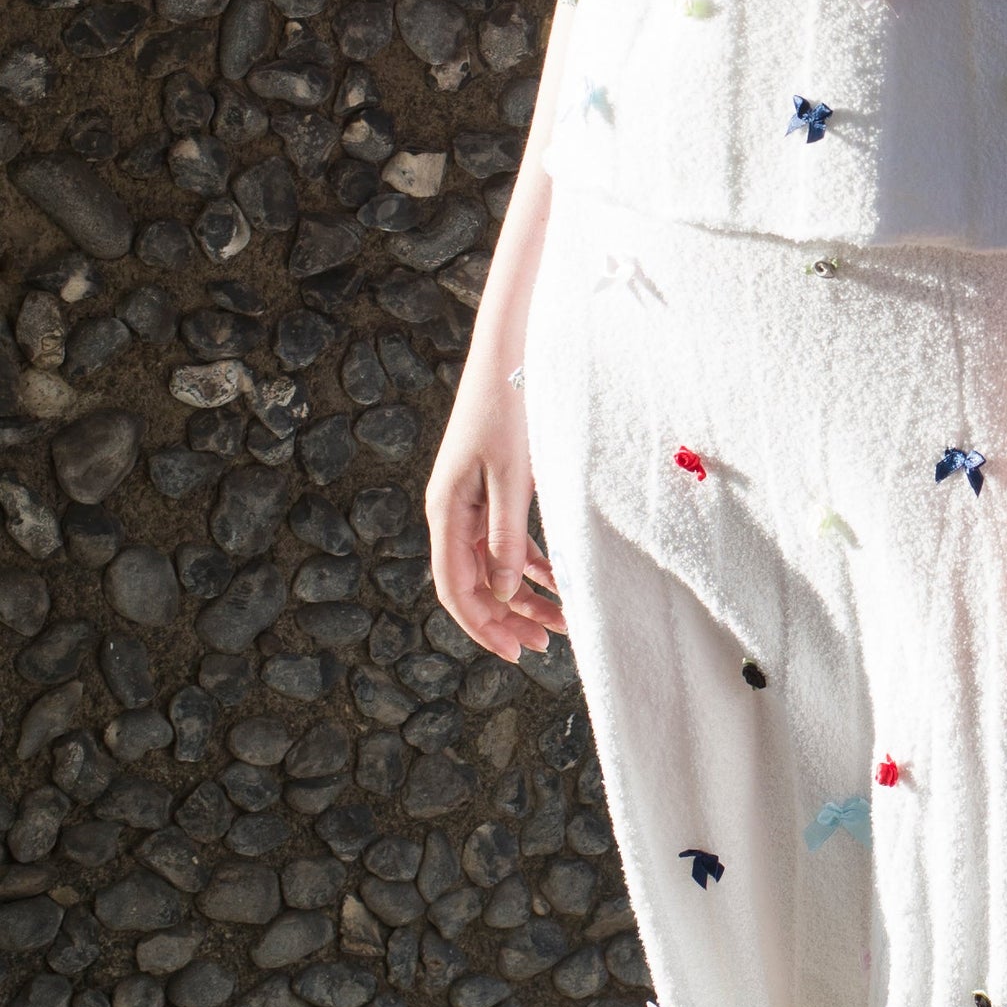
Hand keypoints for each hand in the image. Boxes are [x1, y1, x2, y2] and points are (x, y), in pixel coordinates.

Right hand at [427, 361, 563, 664]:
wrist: (509, 352)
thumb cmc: (509, 407)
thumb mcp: (512, 475)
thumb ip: (506, 535)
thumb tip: (503, 590)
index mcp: (446, 511)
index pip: (455, 587)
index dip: (482, 625)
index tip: (514, 653)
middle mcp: (452, 511)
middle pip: (474, 582)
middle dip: (507, 618)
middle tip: (543, 648)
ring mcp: (470, 501)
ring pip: (493, 564)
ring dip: (524, 594)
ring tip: (561, 623)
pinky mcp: (491, 489)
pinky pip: (506, 539)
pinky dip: (531, 562)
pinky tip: (559, 581)